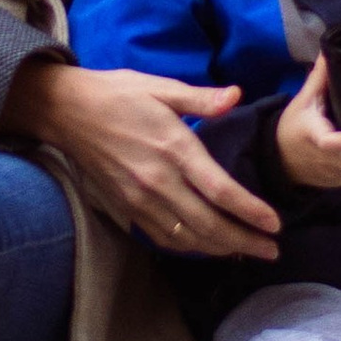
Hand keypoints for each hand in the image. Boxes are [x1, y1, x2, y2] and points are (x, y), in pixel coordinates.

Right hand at [2, 62, 284, 261]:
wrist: (66, 111)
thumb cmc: (118, 94)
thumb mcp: (161, 87)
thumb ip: (201, 98)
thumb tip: (236, 95)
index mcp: (174, 148)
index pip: (220, 190)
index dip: (250, 211)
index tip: (274, 224)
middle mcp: (158, 181)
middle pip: (209, 223)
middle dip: (244, 241)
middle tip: (272, 250)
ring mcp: (140, 199)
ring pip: (187, 236)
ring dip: (220, 249)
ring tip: (247, 253)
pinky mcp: (126, 208)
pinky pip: (162, 236)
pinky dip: (189, 248)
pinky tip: (207, 247)